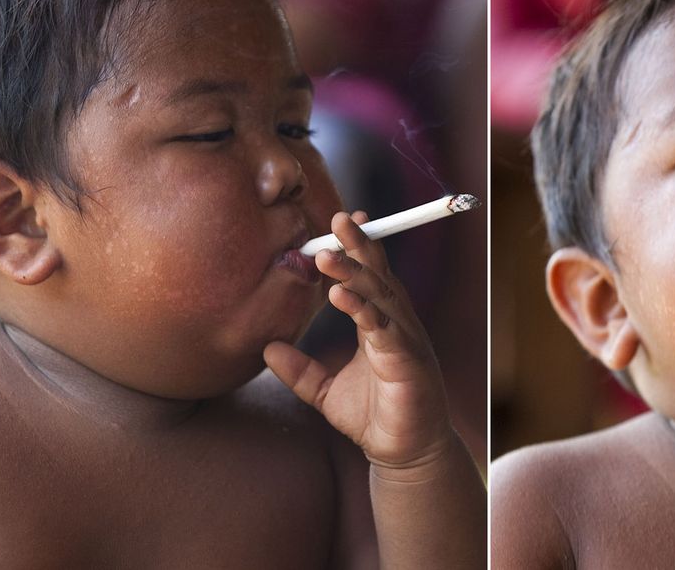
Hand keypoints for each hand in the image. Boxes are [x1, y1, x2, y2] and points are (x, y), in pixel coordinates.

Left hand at [264, 211, 451, 467]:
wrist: (404, 454)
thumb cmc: (374, 417)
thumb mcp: (325, 391)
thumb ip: (299, 370)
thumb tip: (267, 348)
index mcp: (380, 323)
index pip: (370, 275)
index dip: (358, 247)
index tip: (340, 220)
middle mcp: (397, 324)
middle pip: (378, 275)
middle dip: (358, 246)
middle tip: (336, 219)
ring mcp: (405, 341)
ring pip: (381, 296)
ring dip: (355, 273)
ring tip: (327, 255)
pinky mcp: (408, 363)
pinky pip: (385, 330)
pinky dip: (364, 310)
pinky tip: (341, 297)